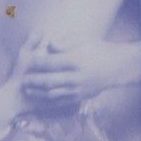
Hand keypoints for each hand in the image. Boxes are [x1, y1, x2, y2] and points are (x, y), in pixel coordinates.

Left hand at [21, 35, 140, 111]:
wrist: (117, 67)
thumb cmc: (98, 49)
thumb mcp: (83, 39)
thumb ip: (64, 42)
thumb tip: (49, 45)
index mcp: (75, 60)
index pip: (50, 63)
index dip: (37, 63)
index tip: (28, 62)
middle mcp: (76, 76)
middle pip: (49, 80)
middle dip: (34, 81)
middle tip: (23, 80)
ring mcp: (78, 89)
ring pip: (54, 93)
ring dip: (39, 93)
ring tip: (28, 90)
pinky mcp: (81, 97)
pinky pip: (62, 101)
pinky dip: (49, 101)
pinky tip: (41, 99)